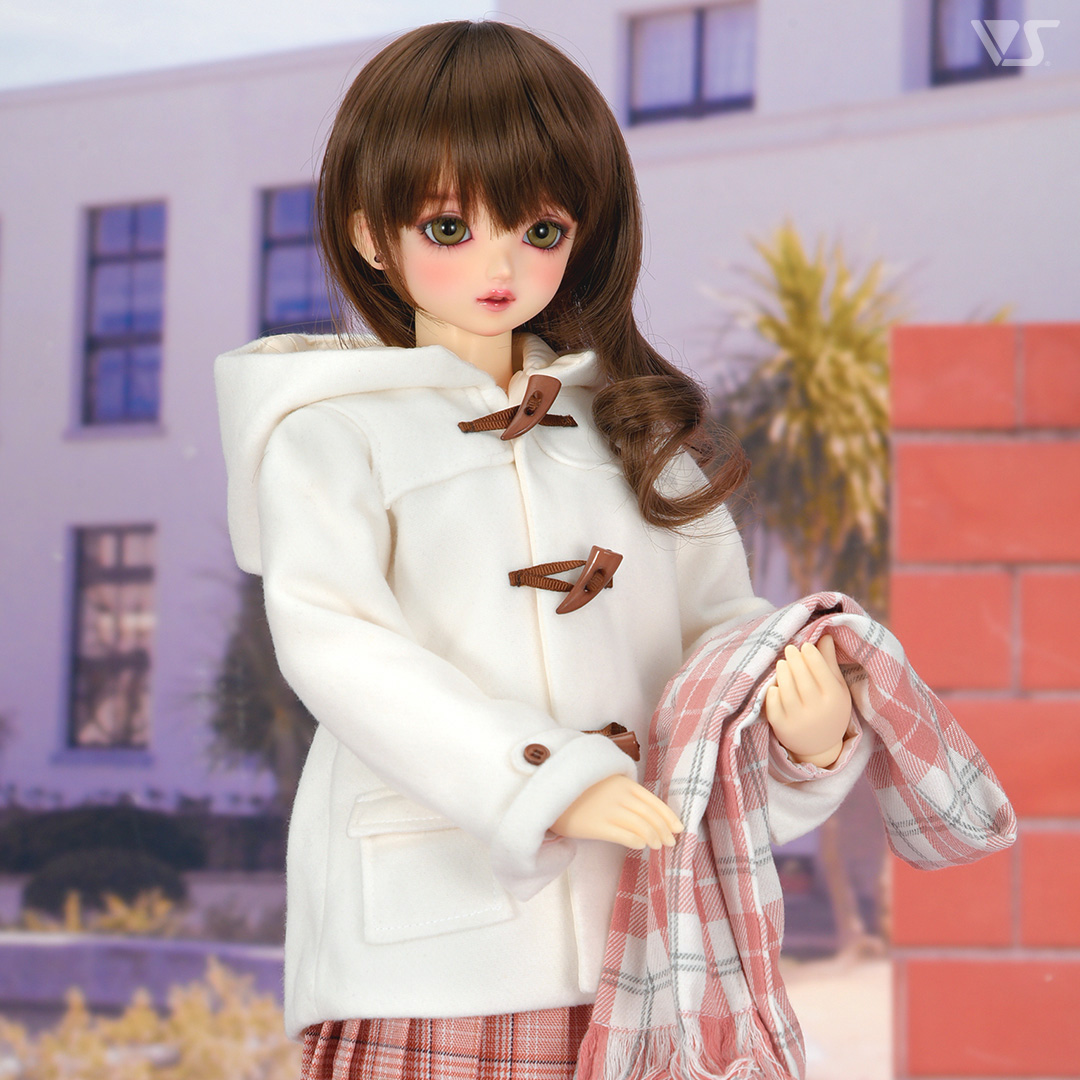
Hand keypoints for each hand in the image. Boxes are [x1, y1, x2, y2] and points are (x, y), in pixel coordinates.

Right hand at [551, 775, 682, 849]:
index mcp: (621, 781)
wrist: (547, 791)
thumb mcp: (602, 782)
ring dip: (653, 837)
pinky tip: (641, 845)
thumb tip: (643, 811)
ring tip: (658, 846)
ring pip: (641, 825)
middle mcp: (618, 794)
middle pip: (650, 815)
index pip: (653, 800)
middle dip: (664, 830)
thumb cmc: (576, 789)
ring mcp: (608, 809)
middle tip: (671, 842)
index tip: (678, 827)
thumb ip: (621, 791)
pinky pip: (625, 835)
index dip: (668, 816)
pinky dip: (637, 841)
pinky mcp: (597, 825)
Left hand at [763, 635, 850, 767]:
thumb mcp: (836, 688)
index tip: (804, 646)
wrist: (820, 746)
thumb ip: (829, 662)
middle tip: (789, 649)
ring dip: (782, 672)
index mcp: (834, 699)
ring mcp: (799, 720)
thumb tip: (825, 636)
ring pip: (786, 690)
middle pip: (802, 679)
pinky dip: (773, 692)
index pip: (820, 671)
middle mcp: (817, 710)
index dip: (811, 655)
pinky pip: (773, 704)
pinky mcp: (782, 727)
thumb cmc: (829, 709)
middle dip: (794, 660)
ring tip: (782, 663)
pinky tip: (776, 685)